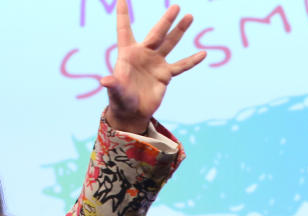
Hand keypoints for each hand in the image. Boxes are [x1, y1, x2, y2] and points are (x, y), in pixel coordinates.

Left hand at [101, 0, 205, 133]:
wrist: (132, 112)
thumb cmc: (120, 99)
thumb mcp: (116, 91)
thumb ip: (113, 83)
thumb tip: (104, 81)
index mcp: (128, 53)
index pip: (124, 30)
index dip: (122, 15)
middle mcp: (143, 54)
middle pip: (156, 34)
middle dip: (166, 21)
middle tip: (175, 7)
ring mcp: (156, 63)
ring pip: (170, 43)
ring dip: (179, 31)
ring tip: (189, 16)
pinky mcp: (165, 74)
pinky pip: (181, 66)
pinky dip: (191, 61)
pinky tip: (202, 54)